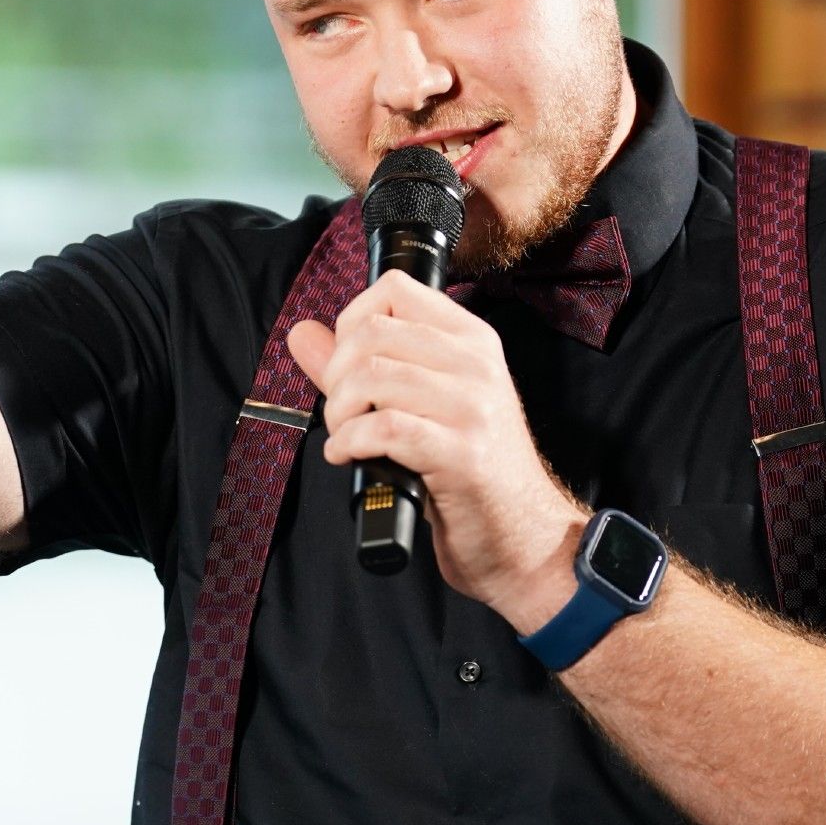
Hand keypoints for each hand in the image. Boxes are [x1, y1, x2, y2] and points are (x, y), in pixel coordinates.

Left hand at [286, 270, 586, 615]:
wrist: (523, 537)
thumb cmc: (470, 472)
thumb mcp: (421, 406)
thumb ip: (359, 366)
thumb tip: (302, 334)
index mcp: (471, 340)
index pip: (395, 288)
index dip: (351, 320)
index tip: (347, 363)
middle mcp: (476, 364)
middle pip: (373, 333)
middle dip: (336, 375)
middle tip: (342, 411)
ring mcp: (472, 407)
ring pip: (372, 377)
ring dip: (340, 412)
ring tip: (346, 436)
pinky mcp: (462, 454)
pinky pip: (384, 427)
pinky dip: (350, 442)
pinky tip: (349, 457)